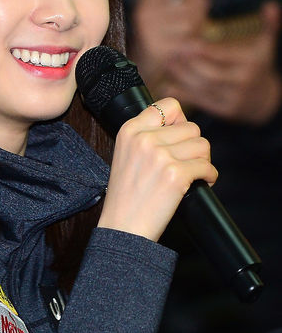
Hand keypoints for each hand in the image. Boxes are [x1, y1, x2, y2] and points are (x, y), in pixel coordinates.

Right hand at [98, 98, 217, 241]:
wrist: (122, 228)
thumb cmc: (126, 196)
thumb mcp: (126, 154)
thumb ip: (148, 135)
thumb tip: (182, 124)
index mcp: (130, 130)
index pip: (169, 105)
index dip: (180, 121)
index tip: (179, 138)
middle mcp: (144, 139)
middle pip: (192, 127)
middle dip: (194, 147)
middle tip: (187, 163)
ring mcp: (160, 156)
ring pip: (202, 145)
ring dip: (203, 161)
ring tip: (192, 175)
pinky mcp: (176, 174)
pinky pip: (208, 167)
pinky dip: (209, 177)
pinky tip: (200, 184)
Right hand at [129, 0, 209, 93]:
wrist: (137, 71)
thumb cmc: (161, 40)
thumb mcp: (167, 16)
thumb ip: (188, 3)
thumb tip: (203, 3)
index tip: (198, 3)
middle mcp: (144, 11)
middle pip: (191, 4)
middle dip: (199, 18)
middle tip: (193, 29)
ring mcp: (148, 30)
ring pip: (190, 23)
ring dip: (194, 34)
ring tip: (185, 40)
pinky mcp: (155, 48)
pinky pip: (186, 43)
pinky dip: (189, 48)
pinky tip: (181, 52)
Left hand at [160, 1, 281, 123]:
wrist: (264, 99)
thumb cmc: (258, 66)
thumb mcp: (265, 45)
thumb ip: (268, 25)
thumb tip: (270, 5)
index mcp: (252, 64)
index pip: (223, 56)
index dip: (203, 50)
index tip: (185, 43)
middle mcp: (243, 83)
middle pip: (210, 74)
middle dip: (189, 63)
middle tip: (171, 52)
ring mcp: (233, 99)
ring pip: (203, 88)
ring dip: (182, 76)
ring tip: (167, 63)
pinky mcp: (223, 111)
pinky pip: (199, 101)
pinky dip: (182, 93)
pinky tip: (166, 84)